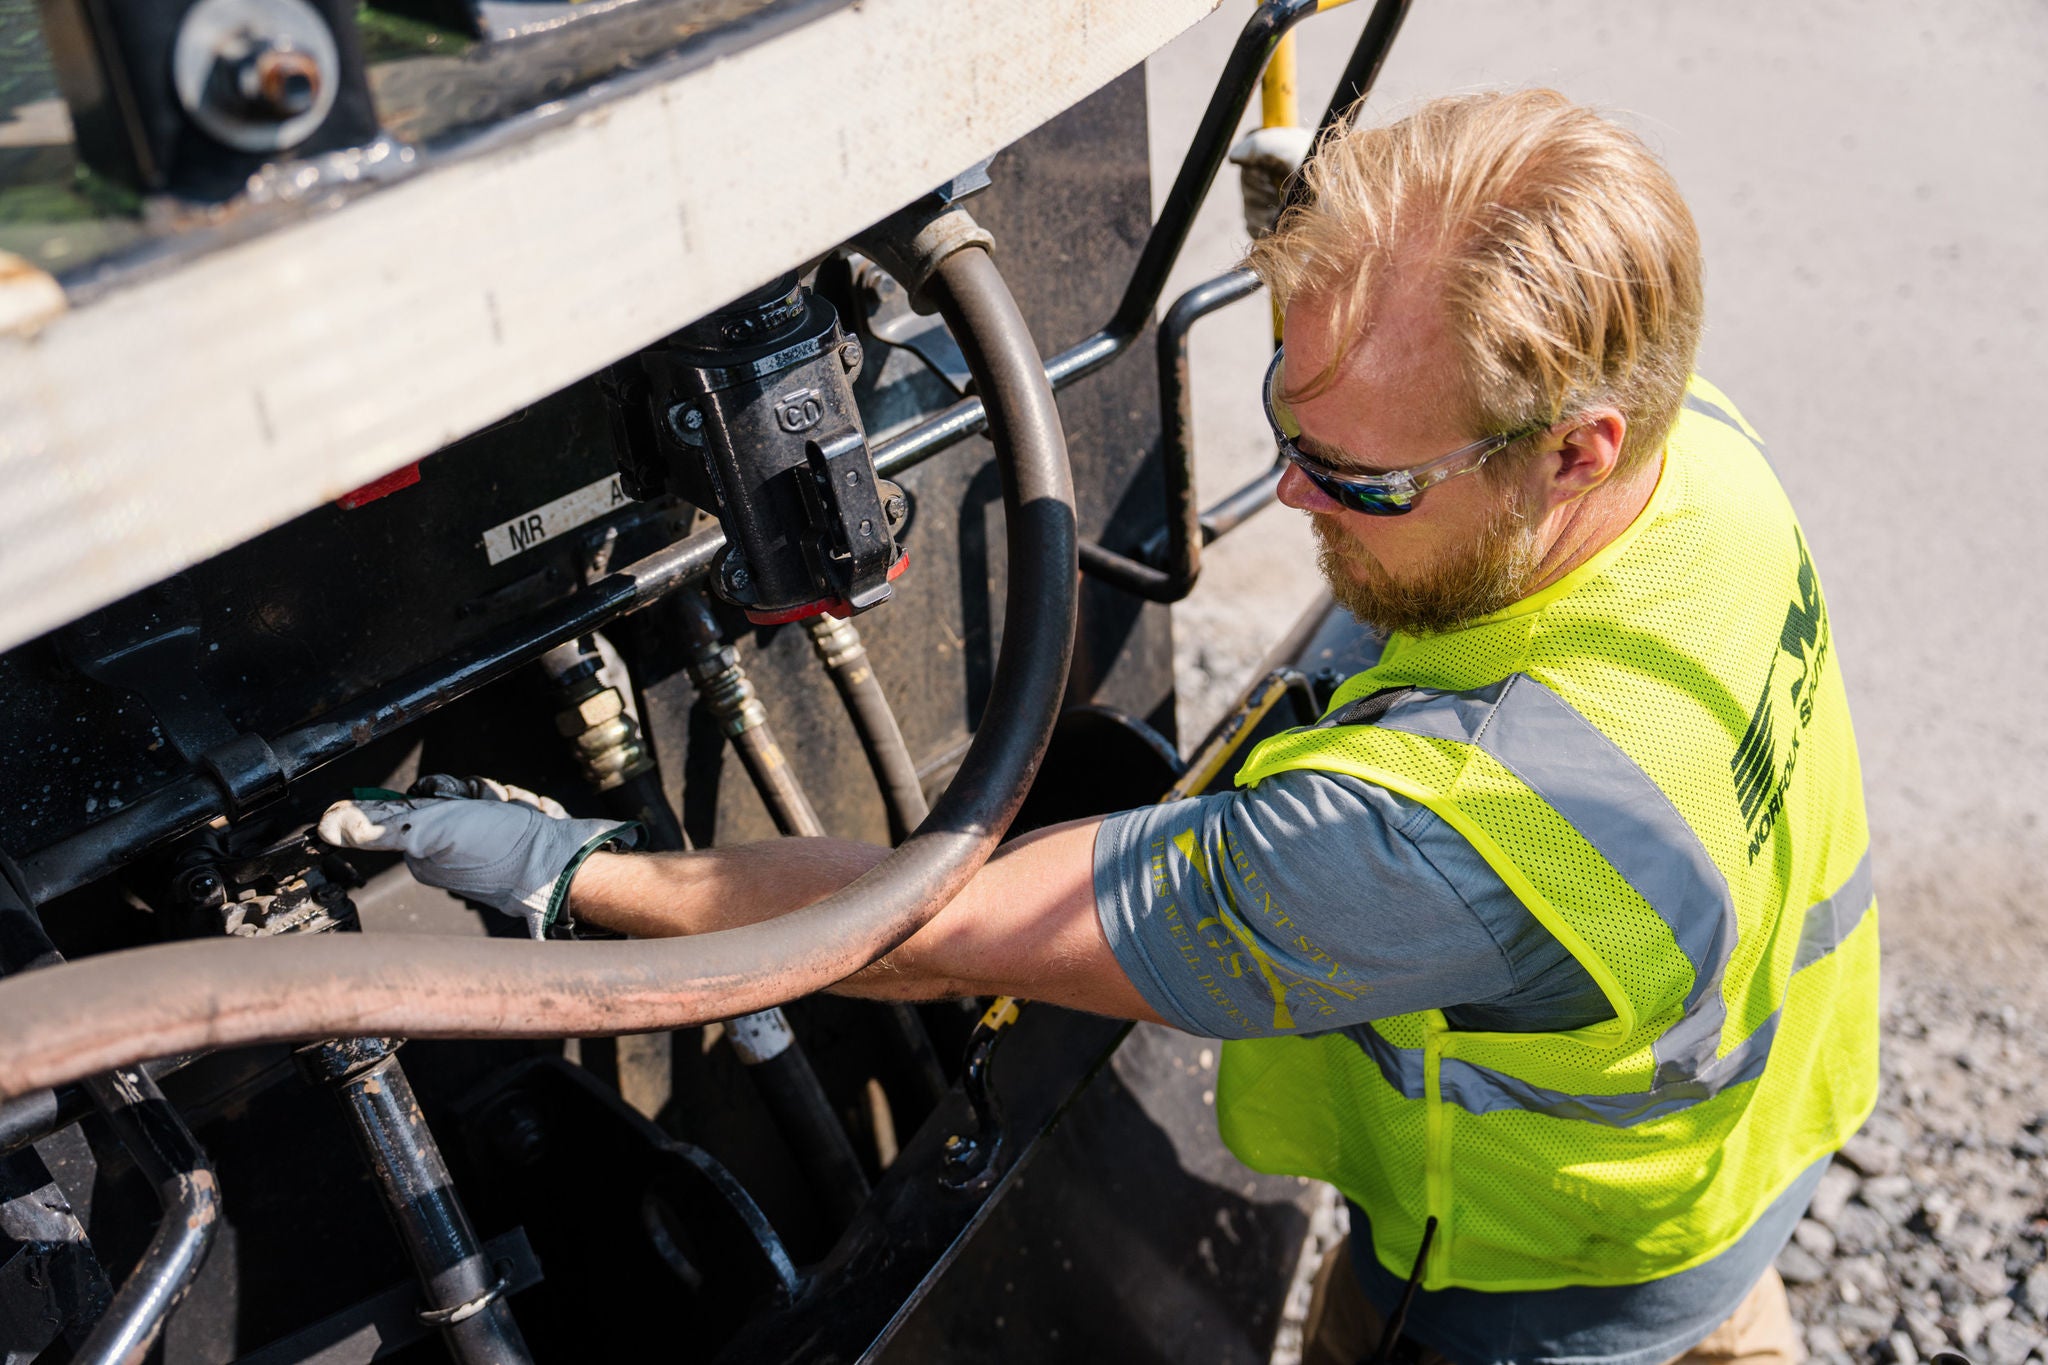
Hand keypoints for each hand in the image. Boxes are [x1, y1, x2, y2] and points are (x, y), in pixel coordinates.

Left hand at [317, 775, 637, 939]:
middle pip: (455, 792)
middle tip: (489, 812)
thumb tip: (327, 827)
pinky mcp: (520, 837)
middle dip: (478, 793)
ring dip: (506, 798)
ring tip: (516, 818)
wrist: (565, 863)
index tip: (457, 802)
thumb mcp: (429, 832)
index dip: (442, 790)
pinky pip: (519, 803)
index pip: (421, 797)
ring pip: (488, 794)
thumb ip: (378, 827)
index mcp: (423, 853)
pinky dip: (529, 807)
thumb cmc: (502, 852)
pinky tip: (533, 822)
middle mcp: (452, 851)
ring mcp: (488, 844)